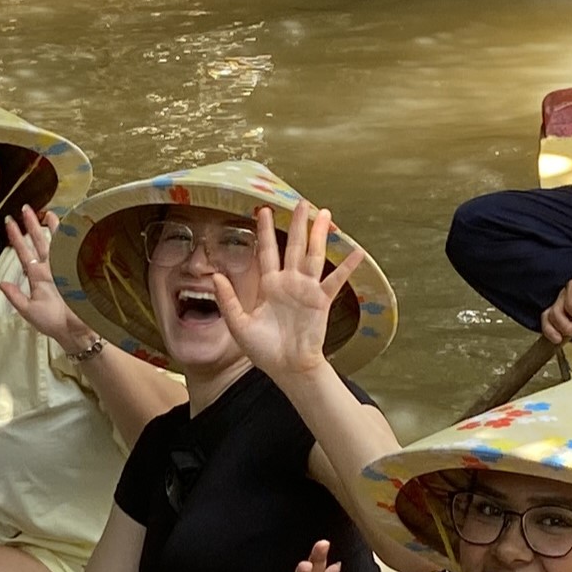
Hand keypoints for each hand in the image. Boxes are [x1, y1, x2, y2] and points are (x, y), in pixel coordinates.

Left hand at [0, 203, 88, 350]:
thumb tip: (0, 283)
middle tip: (26, 208)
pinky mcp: (76, 269)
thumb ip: (15, 296)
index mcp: (37, 277)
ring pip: (55, 242)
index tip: (9, 222)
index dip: (16, 238)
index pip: (23, 253)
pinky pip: (72, 250)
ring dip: (51, 228)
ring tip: (46, 212)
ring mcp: (63, 267)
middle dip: (32, 225)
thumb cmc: (53, 323)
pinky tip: (69, 225)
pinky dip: (70, 238)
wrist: (76, 331)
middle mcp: (49, 269)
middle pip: (38, 242)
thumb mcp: (29, 311)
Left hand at [203, 206, 362, 380]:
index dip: (264, 231)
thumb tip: (215, 276)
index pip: (267, 251)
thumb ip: (229, 300)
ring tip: (324, 214)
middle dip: (297, 224)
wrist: (287, 368)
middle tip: (300, 202)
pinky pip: (335, 280)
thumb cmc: (264, 350)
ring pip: (313, 255)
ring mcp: (307, 290)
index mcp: (270, 285)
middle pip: (293, 246)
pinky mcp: (321, 301)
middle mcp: (289, 283)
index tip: (262, 210)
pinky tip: (356, 252)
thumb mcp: (238, 324)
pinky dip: (346, 267)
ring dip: (320, 234)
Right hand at [538, 272, 571, 346]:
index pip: (571, 302)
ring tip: (569, 336)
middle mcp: (565, 294)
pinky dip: (549, 331)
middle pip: (557, 311)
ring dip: (557, 330)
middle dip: (566, 325)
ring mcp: (559, 303)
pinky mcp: (557, 313)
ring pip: (549, 317)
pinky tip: (557, 339)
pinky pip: (547, 321)